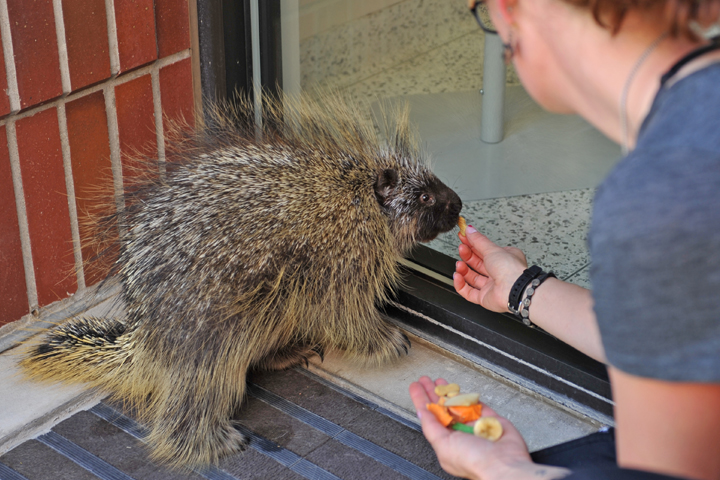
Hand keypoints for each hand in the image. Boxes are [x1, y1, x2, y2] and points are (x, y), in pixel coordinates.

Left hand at [409, 376, 534, 479]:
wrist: (504, 464)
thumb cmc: (475, 462)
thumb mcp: (444, 445)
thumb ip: (431, 427)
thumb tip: (421, 413)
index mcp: (446, 441)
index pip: (430, 417)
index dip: (421, 400)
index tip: (416, 388)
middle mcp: (459, 433)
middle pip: (442, 407)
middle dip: (433, 392)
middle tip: (425, 379)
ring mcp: (474, 425)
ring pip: (458, 404)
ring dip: (448, 391)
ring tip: (439, 380)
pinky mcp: (489, 419)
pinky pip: (476, 403)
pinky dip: (467, 396)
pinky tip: (458, 389)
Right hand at [454, 226, 527, 313]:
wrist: (514, 289)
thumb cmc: (510, 269)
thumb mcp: (492, 249)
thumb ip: (478, 240)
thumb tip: (470, 230)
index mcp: (505, 259)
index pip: (485, 250)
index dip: (473, 243)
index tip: (463, 237)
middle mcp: (499, 273)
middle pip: (478, 263)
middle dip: (467, 255)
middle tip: (461, 248)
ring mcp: (491, 286)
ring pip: (472, 278)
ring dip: (463, 270)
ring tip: (459, 264)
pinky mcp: (485, 298)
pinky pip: (469, 292)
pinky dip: (461, 284)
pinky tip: (457, 277)